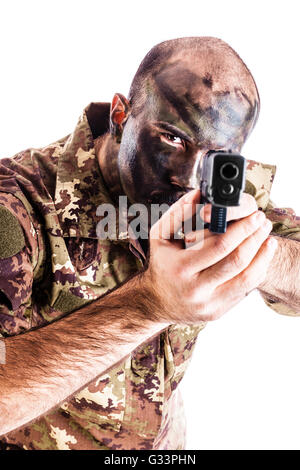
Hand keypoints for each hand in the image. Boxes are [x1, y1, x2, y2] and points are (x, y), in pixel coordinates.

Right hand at [143, 190, 277, 323]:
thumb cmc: (162, 263)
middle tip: (264, 222)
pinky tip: (261, 257)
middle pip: (236, 260)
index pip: (218, 245)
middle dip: (254, 238)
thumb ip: (178, 212)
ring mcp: (208, 303)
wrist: (156, 301)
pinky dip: (256, 270)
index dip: (241, 228)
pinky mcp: (218, 311)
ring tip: (268, 238)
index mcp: (180, 267)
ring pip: (246, 277)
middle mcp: (195, 289)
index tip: (254, 214)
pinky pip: (244, 290)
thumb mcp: (160, 235)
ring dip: (261, 255)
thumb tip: (199, 194)